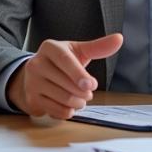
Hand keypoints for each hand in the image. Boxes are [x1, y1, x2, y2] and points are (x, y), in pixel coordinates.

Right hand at [7, 33, 122, 118]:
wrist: (36, 74)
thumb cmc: (62, 62)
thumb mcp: (78, 51)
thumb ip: (98, 47)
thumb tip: (119, 39)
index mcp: (50, 47)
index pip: (65, 60)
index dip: (79, 74)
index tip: (92, 85)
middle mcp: (37, 63)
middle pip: (66, 84)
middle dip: (84, 93)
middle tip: (88, 92)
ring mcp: (32, 82)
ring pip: (62, 99)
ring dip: (78, 103)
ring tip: (80, 99)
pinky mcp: (32, 99)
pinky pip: (55, 111)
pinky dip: (67, 111)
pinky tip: (69, 106)